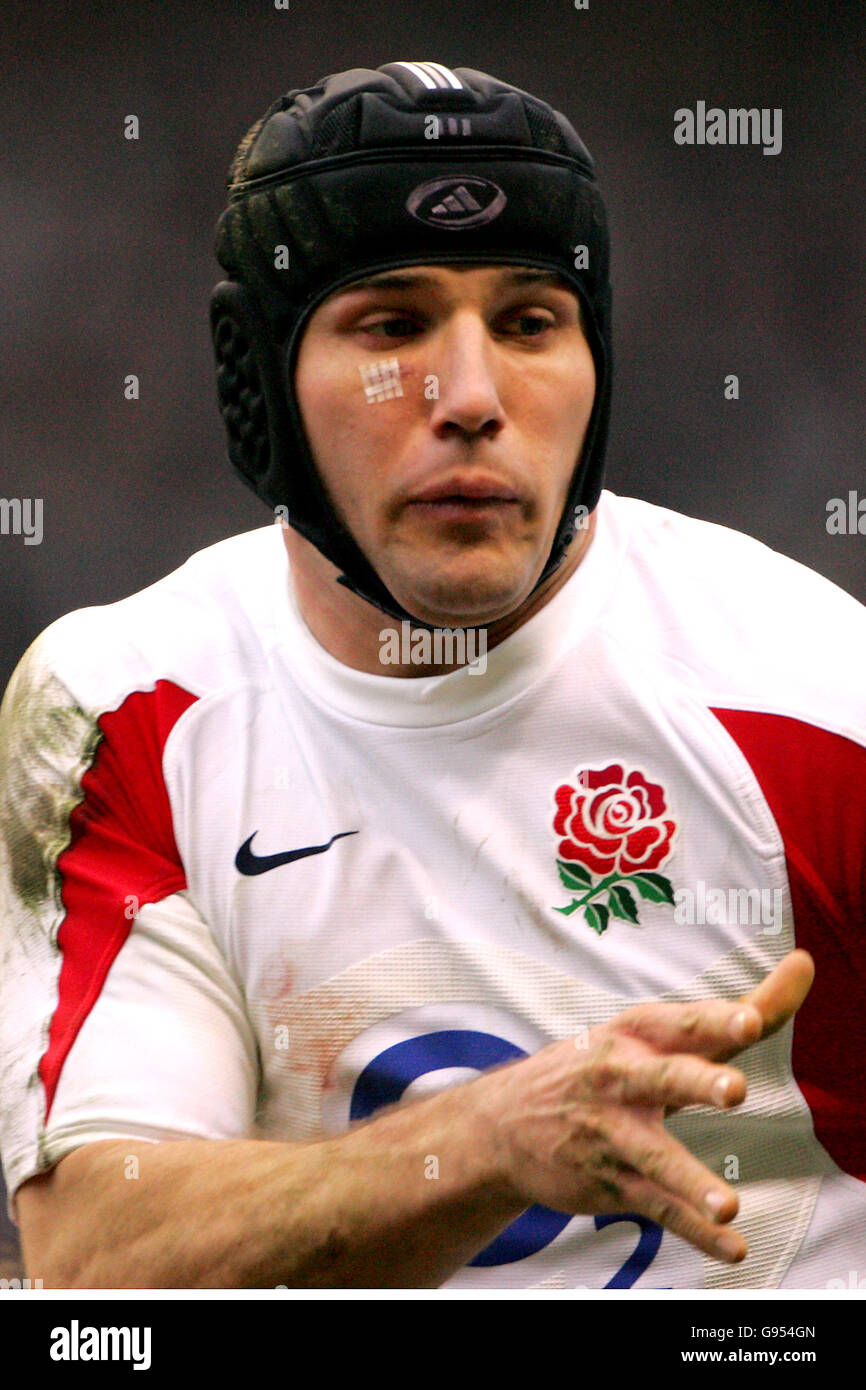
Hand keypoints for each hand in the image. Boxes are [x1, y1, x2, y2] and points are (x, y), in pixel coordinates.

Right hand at [471, 949, 814, 1263]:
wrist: (503, 1123)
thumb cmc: (600, 1066)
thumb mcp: (649, 1032)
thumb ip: (734, 1013)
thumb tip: (805, 965)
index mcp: (634, 1035)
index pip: (682, 1024)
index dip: (717, 1022)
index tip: (751, 1020)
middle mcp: (620, 1078)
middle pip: (665, 1078)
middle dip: (699, 1082)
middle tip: (733, 1091)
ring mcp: (613, 1134)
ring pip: (656, 1156)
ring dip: (691, 1180)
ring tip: (727, 1205)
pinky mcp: (610, 1182)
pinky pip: (658, 1208)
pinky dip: (694, 1230)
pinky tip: (730, 1246)